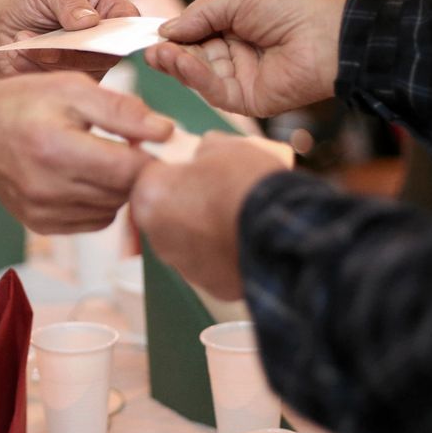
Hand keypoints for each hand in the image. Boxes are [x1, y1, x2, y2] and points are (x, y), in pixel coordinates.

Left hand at [0, 0, 140, 77]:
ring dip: (45, 58)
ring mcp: (90, 69)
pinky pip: (56, 85)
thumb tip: (89, 22)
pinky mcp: (69, 86)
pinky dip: (33, 69)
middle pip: (105, 55)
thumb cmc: (36, 2)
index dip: (121, 29)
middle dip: (69, 49)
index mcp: (112, 13)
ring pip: (78, 73)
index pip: (130, 23)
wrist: (4, 25)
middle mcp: (107, 45)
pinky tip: (17, 53)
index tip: (92, 27)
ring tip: (20, 38)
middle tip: (35, 37)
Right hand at [0, 73, 173, 233]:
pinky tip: (85, 177)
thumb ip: (122, 110)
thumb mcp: (72, 89)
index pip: (128, 169)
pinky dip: (100, 201)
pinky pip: (94, 221)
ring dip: (118, 186)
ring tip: (102, 158)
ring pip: (112, 209)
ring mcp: (43, 212)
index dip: (150, 156)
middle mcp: (47, 188)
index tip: (152, 141)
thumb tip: (166, 131)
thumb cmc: (24, 103)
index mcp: (56, 148)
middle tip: (128, 145)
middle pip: (123, 192)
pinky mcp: (42, 224)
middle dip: (135, 170)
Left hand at [131, 133, 288, 299]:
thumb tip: (204, 153)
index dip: (174, 169)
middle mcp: (156, 235)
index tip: (195, 167)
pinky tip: (244, 239)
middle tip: (217, 190)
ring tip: (235, 216)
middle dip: (185, 202)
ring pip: (186, 240)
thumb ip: (203, 150)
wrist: (281, 231)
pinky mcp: (208, 285)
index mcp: (150, 195)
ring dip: (203, 230)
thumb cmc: (247, 184)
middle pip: (164, 211)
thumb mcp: (224, 147)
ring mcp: (182, 264)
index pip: (150, 176)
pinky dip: (222, 253)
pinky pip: (209, 263)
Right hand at [145, 0, 346, 116]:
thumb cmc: (293, 8)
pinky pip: (214, 92)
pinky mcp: (247, 101)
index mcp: (235, 27)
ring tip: (160, 54)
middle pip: (192, 58)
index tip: (150, 34)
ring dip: (177, 65)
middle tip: (151, 49)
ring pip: (198, 76)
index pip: (195, 34)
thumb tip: (166, 29)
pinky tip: (182, 62)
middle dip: (170, 53)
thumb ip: (200, 14)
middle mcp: (236, 54)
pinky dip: (195, 78)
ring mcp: (241, 79)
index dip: (173, 35)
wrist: (331, 35)